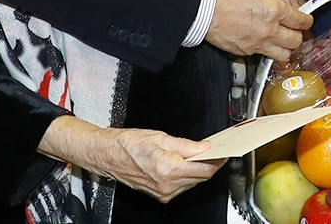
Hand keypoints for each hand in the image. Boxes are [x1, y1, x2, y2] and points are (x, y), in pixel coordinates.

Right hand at [39, 117, 220, 202]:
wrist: (106, 155)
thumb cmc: (127, 144)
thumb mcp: (160, 137)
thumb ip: (185, 144)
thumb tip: (203, 147)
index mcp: (168, 168)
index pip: (204, 169)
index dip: (217, 160)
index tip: (224, 151)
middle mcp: (166, 185)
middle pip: (200, 177)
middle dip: (210, 164)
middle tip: (216, 150)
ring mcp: (162, 192)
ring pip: (191, 182)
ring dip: (199, 170)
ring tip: (201, 154)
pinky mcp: (159, 194)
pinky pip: (181, 186)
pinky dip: (187, 175)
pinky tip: (186, 163)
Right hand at [205, 0, 311, 60]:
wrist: (203, 7)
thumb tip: (273, 4)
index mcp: (275, 9)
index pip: (300, 20)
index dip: (306, 20)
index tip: (306, 20)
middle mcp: (270, 29)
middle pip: (296, 41)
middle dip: (298, 36)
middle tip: (294, 32)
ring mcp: (258, 43)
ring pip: (283, 55)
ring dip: (285, 49)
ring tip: (281, 42)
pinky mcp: (245, 52)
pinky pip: (262, 55)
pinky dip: (265, 51)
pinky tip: (261, 44)